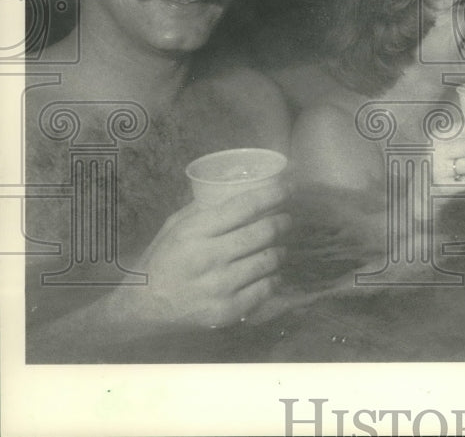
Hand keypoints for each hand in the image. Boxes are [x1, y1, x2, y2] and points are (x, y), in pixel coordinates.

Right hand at [110, 182, 290, 330]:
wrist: (142, 308)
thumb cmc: (162, 260)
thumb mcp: (175, 226)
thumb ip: (204, 209)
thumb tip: (241, 190)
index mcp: (195, 232)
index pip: (245, 207)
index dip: (274, 193)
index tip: (290, 186)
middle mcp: (208, 258)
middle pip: (263, 232)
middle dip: (283, 222)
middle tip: (287, 219)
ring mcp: (219, 287)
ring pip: (268, 260)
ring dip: (281, 250)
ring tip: (279, 247)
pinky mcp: (227, 310)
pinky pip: (265, 288)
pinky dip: (274, 278)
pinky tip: (271, 273)